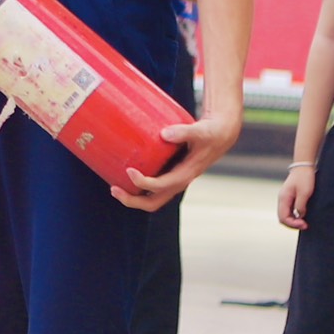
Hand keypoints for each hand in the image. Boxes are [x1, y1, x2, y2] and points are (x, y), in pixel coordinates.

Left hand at [120, 107, 242, 212]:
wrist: (220, 135)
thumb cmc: (210, 132)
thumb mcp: (200, 131)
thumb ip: (184, 131)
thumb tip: (164, 133)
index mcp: (186, 175)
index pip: (161, 186)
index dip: (143, 183)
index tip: (129, 170)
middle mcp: (179, 181)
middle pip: (153, 202)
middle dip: (132, 200)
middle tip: (114, 189)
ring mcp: (174, 180)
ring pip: (152, 198)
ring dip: (133, 197)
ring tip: (115, 187)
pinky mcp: (171, 174)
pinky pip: (153, 187)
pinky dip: (139, 187)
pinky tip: (127, 174)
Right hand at [278, 163, 316, 230]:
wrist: (304, 167)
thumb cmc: (304, 178)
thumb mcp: (304, 193)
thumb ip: (300, 205)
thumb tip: (299, 216)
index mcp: (283, 199)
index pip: (283, 217)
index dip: (293, 224)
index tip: (304, 224)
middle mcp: (282, 200)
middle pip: (282, 218)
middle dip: (292, 224)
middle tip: (305, 226)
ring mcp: (285, 199)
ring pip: (285, 215)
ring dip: (293, 221)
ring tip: (304, 223)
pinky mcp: (289, 198)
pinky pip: (289, 211)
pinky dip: (294, 216)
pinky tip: (302, 216)